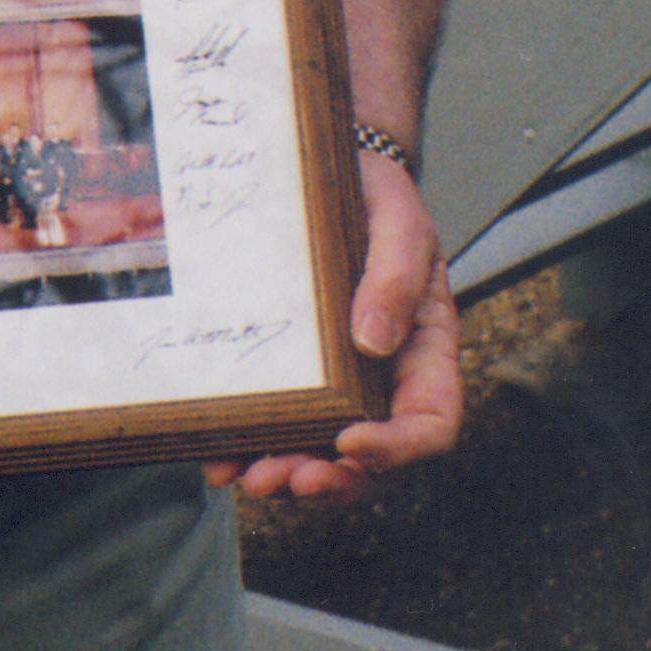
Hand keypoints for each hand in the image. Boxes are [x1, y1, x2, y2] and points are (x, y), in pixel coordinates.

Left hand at [205, 150, 461, 502]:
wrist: (327, 171)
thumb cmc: (376, 198)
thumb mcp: (399, 224)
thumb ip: (396, 276)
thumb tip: (372, 341)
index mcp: (424, 352)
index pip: (430, 421)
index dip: (398, 447)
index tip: (352, 442)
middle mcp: (383, 380)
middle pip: (371, 456)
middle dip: (331, 478)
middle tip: (290, 479)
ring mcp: (336, 384)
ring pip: (319, 453)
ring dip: (286, 474)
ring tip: (248, 479)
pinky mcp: (292, 376)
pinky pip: (276, 426)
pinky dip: (249, 449)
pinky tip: (220, 459)